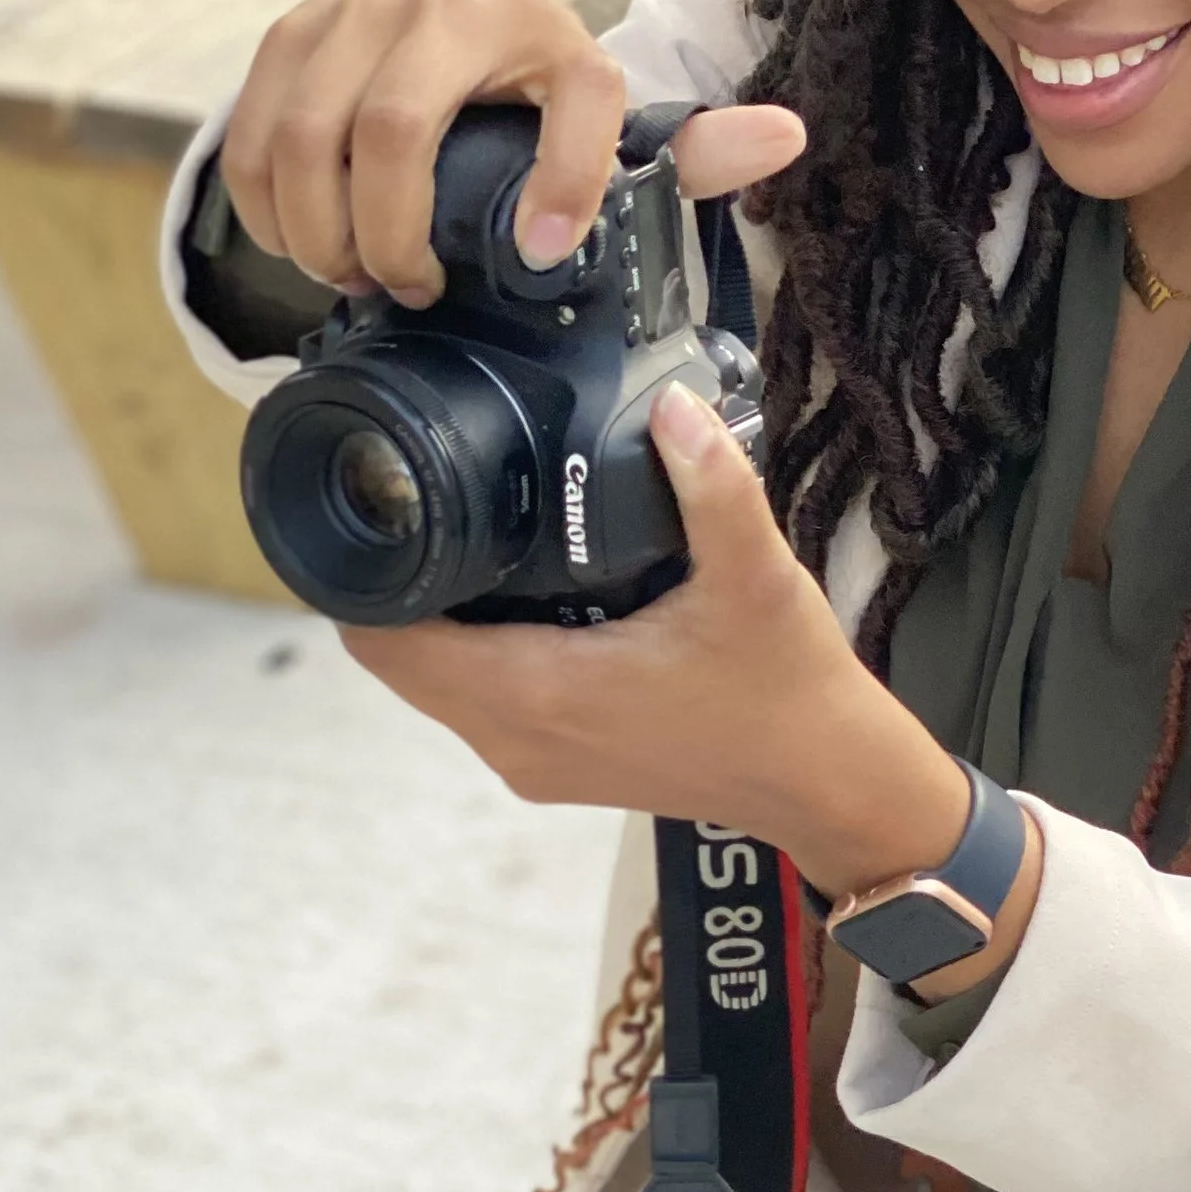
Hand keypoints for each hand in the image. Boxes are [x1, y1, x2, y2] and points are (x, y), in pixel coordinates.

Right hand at [220, 0, 805, 302]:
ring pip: (306, 138)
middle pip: (391, 133)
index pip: (578, 101)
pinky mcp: (291, 30)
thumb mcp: (616, 129)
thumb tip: (785, 134)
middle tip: (411, 291)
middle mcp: (450, 5)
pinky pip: (254, 135)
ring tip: (357, 277)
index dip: (564, 188)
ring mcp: (357, 7)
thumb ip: (689, 152)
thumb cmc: (537, 107)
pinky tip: (306, 242)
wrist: (443, 39)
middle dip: (391, 238)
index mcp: (551, 35)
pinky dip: (270, 210)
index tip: (543, 257)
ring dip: (323, 233)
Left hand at [341, 384, 995, 904]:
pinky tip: (518, 598)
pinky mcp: (558, 769)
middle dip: (394, 588)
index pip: (386, 644)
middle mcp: (518, 740)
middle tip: (417, 501)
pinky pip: (478, 704)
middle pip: (397, 662)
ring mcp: (534, 763)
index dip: (361, 579)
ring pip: (435, 686)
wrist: (829, 787)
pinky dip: (474, 655)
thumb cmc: (788, 694)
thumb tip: (671, 404)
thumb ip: (709, 485)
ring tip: (463, 541)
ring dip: (432, 624)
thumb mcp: (754, 576)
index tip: (375, 506)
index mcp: (540, 692)